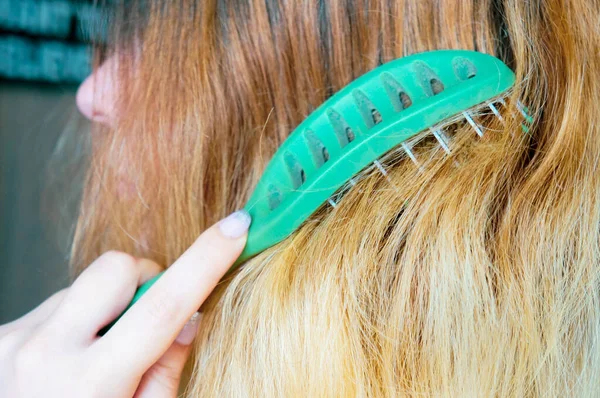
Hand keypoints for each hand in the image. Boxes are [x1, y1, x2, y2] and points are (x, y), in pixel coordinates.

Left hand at [0, 210, 250, 397]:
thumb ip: (167, 371)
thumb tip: (190, 315)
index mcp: (90, 385)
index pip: (165, 307)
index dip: (207, 261)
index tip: (235, 228)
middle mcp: (44, 353)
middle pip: (117, 267)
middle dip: (144, 279)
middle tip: (148, 320)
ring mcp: (15, 339)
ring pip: (86, 284)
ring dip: (106, 306)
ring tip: (97, 353)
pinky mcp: (1, 334)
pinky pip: (57, 302)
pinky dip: (76, 320)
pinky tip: (69, 358)